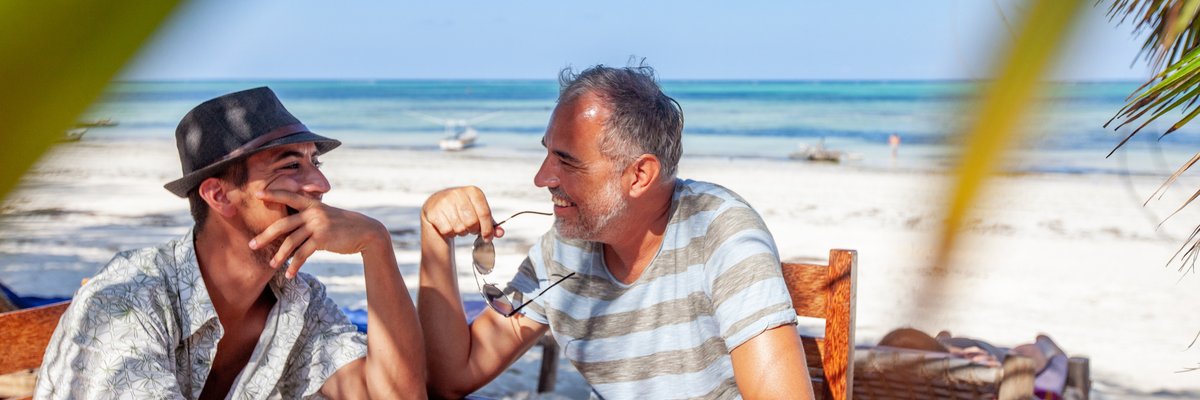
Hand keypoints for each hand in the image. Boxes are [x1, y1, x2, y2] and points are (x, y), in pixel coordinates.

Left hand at [249, 189, 387, 278]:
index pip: (289, 196)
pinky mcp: (322, 239)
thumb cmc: (343, 225)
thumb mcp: (326, 215)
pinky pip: (303, 254)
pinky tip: (290, 274)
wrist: (365, 232)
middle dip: (265, 236)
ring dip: (279, 256)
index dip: (273, 195)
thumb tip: (292, 225)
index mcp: (312, 204)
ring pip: (291, 241)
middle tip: (251, 245)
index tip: (257, 195)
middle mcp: (313, 213)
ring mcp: (317, 225)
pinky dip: (295, 265)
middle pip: (282, 224)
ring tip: (271, 265)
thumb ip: (310, 216)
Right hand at [421, 186, 504, 240]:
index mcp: (473, 191)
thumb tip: (500, 233)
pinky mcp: (433, 212)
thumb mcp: (477, 213)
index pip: (484, 213)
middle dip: (473, 230)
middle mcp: (458, 193)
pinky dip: (450, 233)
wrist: (436, 206)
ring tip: (459, 225)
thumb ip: (490, 224)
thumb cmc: (461, 210)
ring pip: (460, 228)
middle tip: (470, 229)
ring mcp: (444, 202)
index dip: (488, 229)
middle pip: (472, 222)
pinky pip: (447, 230)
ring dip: (461, 232)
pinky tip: (449, 226)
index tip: (487, 238)